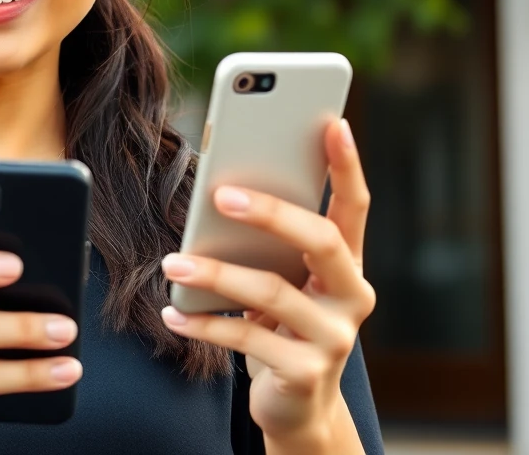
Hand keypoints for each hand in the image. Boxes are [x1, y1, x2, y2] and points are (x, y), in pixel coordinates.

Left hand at [160, 119, 374, 446]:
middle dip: (272, 212)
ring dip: (216, 273)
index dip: (348, 165)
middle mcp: (352, 295)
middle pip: (321, 240)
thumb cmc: (283, 324)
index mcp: (348, 263)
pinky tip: (173, 313)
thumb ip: (269, 244)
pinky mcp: (305, 372)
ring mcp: (334, 337)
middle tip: (223, 194)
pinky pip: (246, 338)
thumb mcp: (283, 280)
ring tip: (174, 261)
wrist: (300, 407)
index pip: (355, 205)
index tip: (334, 121)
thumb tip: (221, 192)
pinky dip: (204, 323)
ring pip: (272, 291)